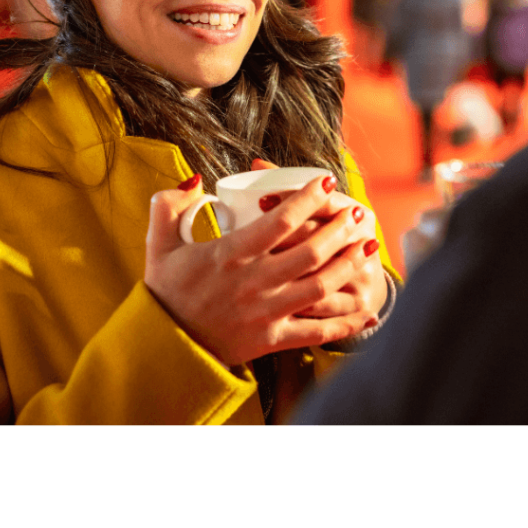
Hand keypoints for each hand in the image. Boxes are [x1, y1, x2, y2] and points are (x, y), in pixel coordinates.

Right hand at [145, 174, 376, 365]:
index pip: (280, 221)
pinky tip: (368, 312)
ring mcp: (266, 312)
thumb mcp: (160, 244)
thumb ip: (171, 205)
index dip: (308, 198)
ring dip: (349, 264)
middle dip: (341, 228)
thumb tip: (196, 179)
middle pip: (310, 251)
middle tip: (357, 212)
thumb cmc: (165, 292)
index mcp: (230, 254)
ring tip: (368, 245)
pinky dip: (346, 324)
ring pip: (320, 286)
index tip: (327, 181)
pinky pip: (316, 332)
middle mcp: (253, 282)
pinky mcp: (272, 339)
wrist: (162, 347)